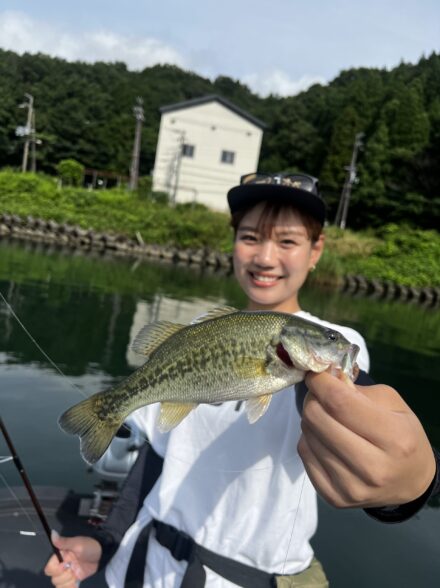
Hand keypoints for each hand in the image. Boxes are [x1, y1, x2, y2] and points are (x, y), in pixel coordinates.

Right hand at [44, 531, 101, 586]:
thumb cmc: (90, 546)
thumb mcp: (77, 543)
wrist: (103, 553)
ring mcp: (68, 573)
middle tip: (73, 567)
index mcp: (61, 556)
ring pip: (59, 584)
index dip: (56, 569)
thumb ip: (64, 542)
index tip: (66, 564)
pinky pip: (66, 587)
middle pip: (54, 578)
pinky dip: (70, 587)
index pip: (49, 568)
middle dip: (64, 575)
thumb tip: (52, 533)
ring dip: (68, 581)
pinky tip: (76, 582)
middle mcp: (63, 565)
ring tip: (77, 573)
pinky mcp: (74, 579)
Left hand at [297, 370, 435, 507]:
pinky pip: (304, 456)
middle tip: (320, 395)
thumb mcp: (392, 404)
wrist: (410, 481)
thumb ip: (358, 389)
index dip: (320, 383)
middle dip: (313, 399)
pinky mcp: (334, 498)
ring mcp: (351, 488)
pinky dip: (310, 440)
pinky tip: (324, 439)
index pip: (340, 403)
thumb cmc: (402, 435)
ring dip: (311, 420)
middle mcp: (373, 469)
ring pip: (307, 436)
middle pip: (318, 419)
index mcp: (395, 439)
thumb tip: (323, 380)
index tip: (314, 374)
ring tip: (326, 418)